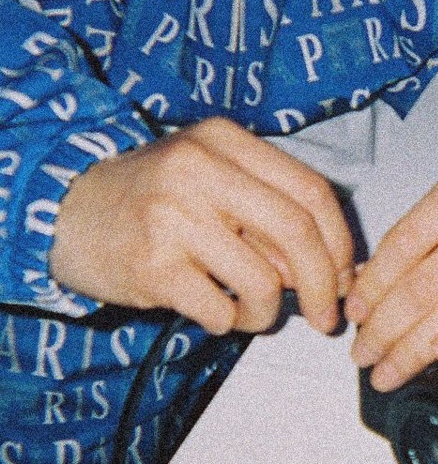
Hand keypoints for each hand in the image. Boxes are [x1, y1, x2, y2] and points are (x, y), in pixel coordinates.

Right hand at [50, 117, 354, 334]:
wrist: (65, 211)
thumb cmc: (151, 201)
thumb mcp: (212, 184)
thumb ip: (270, 216)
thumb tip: (337, 271)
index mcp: (224, 141)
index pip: (311, 191)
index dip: (340, 244)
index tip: (346, 279)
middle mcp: (200, 169)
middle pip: (297, 232)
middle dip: (326, 286)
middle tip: (327, 318)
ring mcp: (173, 215)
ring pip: (263, 281)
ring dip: (268, 313)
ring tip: (249, 312)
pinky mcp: (152, 264)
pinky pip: (220, 311)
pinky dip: (227, 323)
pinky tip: (209, 310)